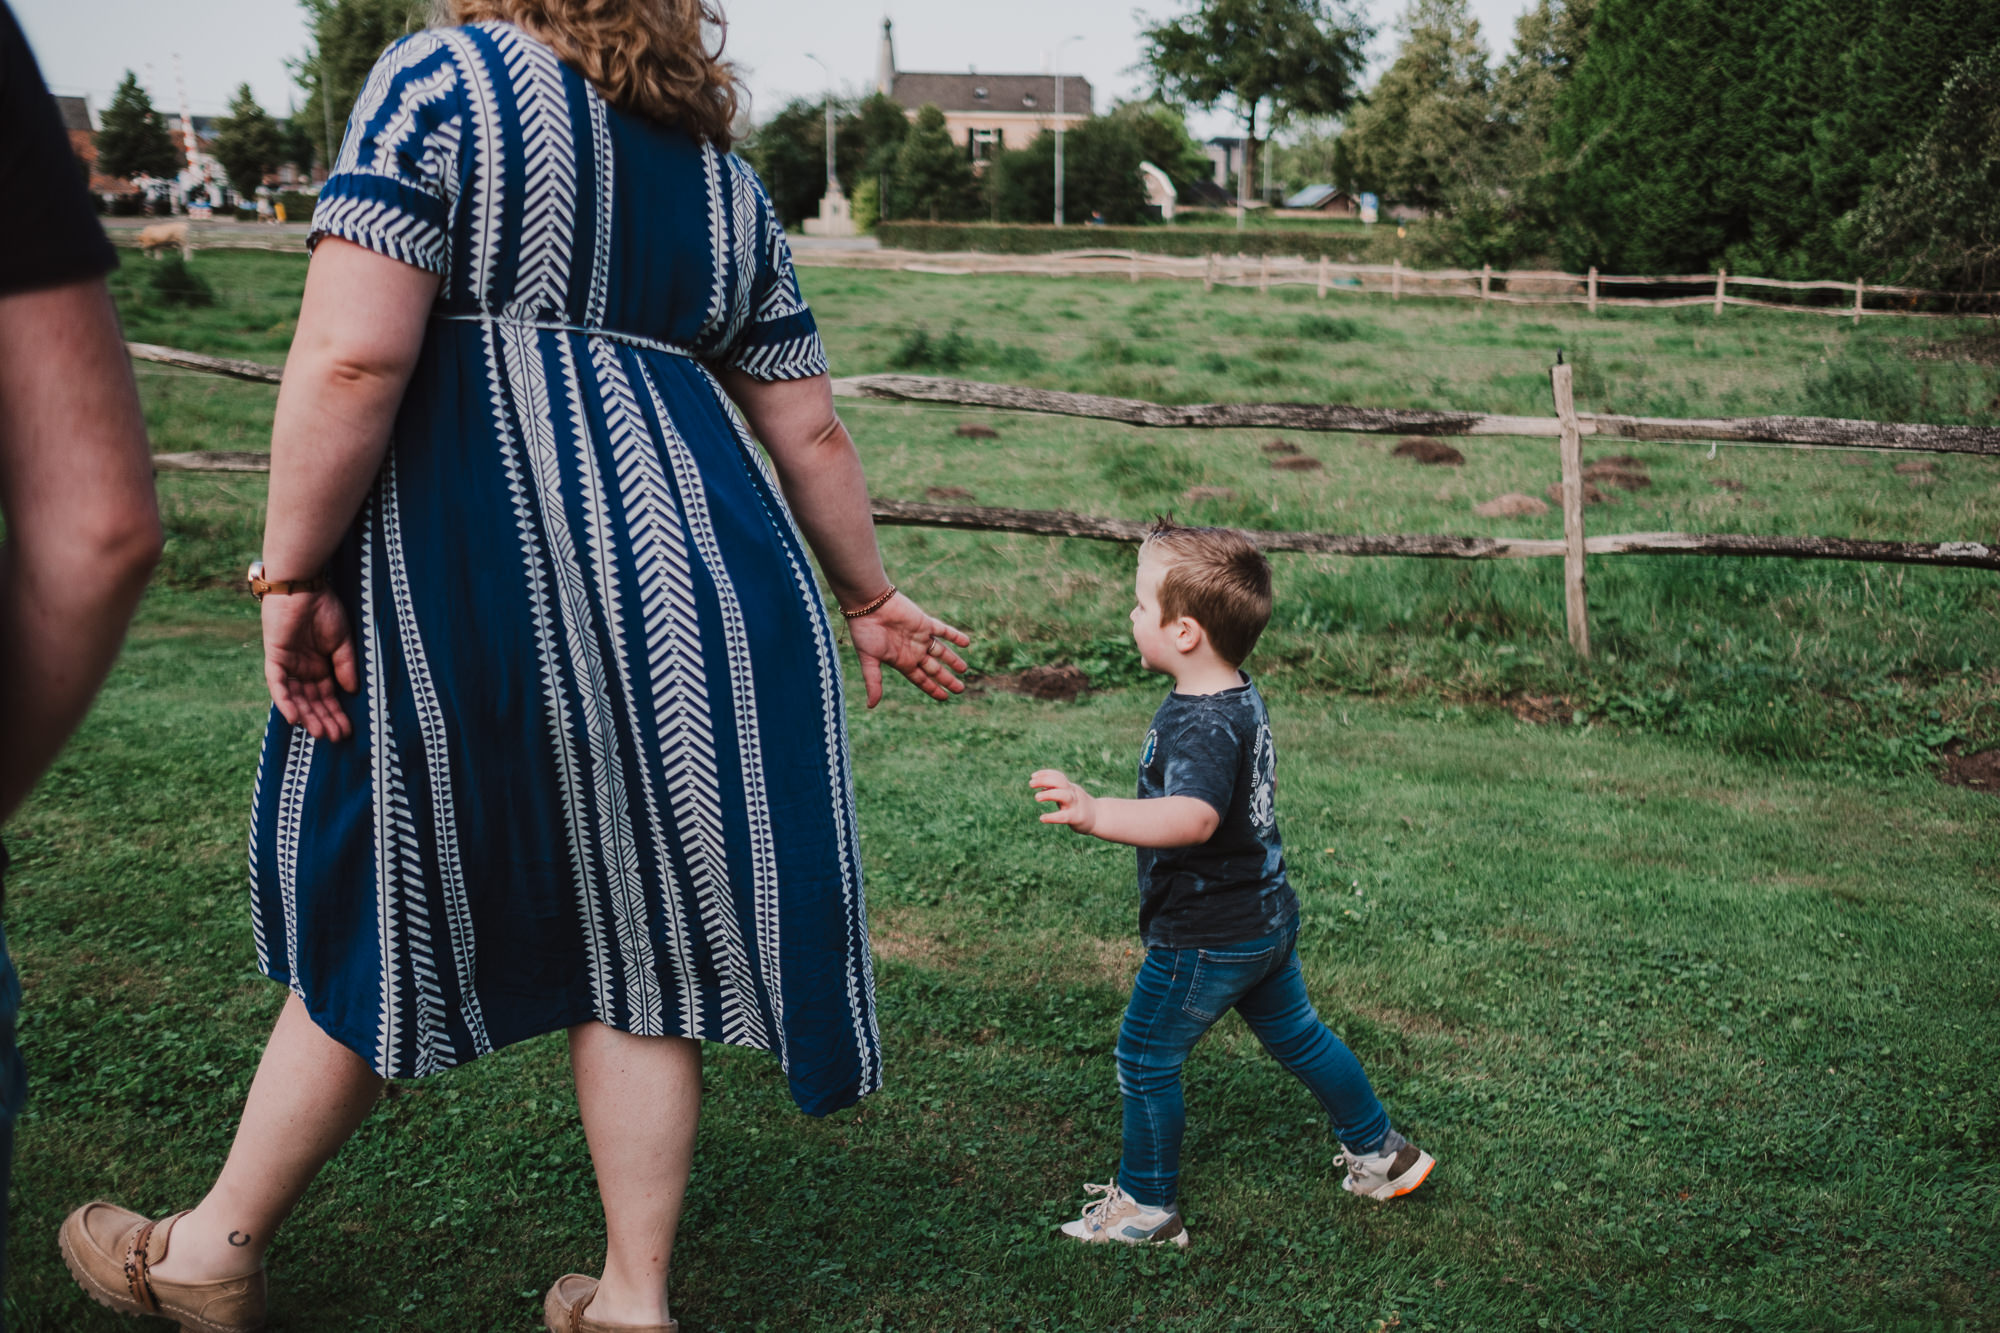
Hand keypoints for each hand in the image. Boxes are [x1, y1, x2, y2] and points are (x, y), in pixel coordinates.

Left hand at [263, 588, 359, 741]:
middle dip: (324, 720)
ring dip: (307, 716)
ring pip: (296, 698)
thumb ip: (345, 666)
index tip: (348, 730)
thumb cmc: (325, 609)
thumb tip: (351, 692)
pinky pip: (278, 685)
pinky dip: (285, 702)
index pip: (328, 696)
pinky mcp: (275, 658)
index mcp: (320, 665)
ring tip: (319, 734)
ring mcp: (288, 665)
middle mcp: (303, 669)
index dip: (337, 713)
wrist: (304, 587)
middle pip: (312, 701)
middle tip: (335, 738)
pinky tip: (295, 719)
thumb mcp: (342, 641)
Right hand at [846, 591, 969, 707]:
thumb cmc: (865, 632)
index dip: (932, 688)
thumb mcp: (869, 660)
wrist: (868, 605)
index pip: (921, 679)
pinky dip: (955, 636)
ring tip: (964, 669)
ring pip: (941, 651)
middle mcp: (912, 650)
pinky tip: (966, 643)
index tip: (945, 698)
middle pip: (934, 668)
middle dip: (947, 679)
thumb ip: (873, 682)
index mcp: (901, 661)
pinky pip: (943, 630)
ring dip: (953, 659)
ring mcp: (920, 636)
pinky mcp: (924, 622)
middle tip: (960, 689)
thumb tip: (871, 706)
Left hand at [1030, 768, 1096, 834]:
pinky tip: (1042, 818)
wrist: (1098, 817)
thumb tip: (1040, 784)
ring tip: (1036, 797)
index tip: (1033, 776)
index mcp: (1070, 788)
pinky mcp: (1076, 818)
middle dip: (1045, 780)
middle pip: (1060, 782)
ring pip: (1063, 796)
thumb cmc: (1079, 805)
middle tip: (1030, 784)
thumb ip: (1056, 790)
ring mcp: (1075, 805)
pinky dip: (1052, 817)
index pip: (1059, 776)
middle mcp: (1073, 793)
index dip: (1046, 774)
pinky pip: (1063, 816)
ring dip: (1049, 794)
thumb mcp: (1069, 794)